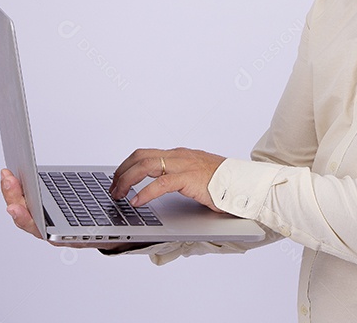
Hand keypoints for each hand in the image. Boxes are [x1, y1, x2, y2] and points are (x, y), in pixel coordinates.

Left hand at [0, 169, 131, 249]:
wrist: (109, 235)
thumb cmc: (104, 231)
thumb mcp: (103, 228)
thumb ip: (92, 225)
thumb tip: (96, 218)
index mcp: (58, 236)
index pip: (35, 228)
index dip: (23, 217)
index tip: (13, 208)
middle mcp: (48, 229)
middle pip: (23, 215)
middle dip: (13, 196)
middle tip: (7, 178)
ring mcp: (44, 219)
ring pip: (22, 207)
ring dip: (13, 191)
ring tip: (7, 175)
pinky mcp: (44, 209)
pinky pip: (28, 201)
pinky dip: (21, 189)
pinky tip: (18, 178)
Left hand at [109, 147, 225, 211]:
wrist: (244, 183)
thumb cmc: (223, 183)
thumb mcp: (195, 177)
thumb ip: (178, 178)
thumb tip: (158, 188)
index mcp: (180, 155)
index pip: (145, 153)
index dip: (127, 166)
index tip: (117, 179)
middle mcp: (180, 156)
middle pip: (140, 156)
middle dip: (121, 172)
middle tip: (112, 189)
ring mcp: (184, 165)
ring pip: (145, 165)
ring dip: (126, 180)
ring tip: (118, 195)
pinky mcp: (190, 178)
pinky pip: (161, 183)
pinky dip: (144, 192)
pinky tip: (136, 202)